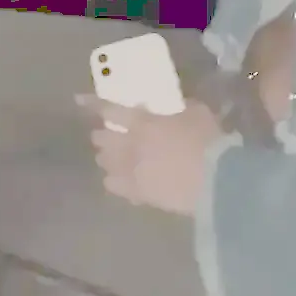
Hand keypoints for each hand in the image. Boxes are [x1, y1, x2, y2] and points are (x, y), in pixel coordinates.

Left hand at [79, 95, 224, 215]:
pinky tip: (126, 182)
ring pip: (105, 164)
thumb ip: (183, 108)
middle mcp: (129, 147)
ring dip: (107, 158)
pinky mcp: (140, 195)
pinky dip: (117, 182)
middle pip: (102, 140)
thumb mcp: (199, 113)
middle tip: (108, 135)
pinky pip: (116, 187)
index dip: (93, 104)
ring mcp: (132, 172)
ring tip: (115, 159)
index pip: (110, 110)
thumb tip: (180, 107)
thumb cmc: (209, 141)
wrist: (217, 180)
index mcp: (142, 123)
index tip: (79, 100)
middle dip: (102, 136)